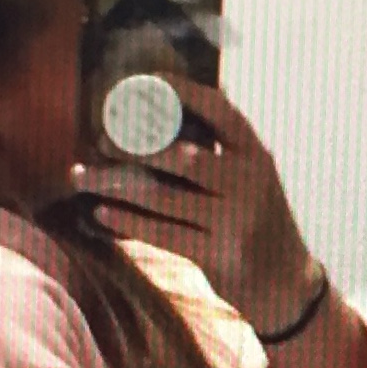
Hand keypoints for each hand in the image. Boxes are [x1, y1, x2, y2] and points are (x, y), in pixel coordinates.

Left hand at [68, 79, 318, 335]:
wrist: (285, 284)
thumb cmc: (253, 220)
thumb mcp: (249, 178)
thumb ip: (215, 151)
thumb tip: (155, 118)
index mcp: (255, 154)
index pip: (218, 110)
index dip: (180, 93)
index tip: (141, 84)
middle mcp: (248, 182)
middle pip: (180, 156)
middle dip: (134, 146)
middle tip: (100, 141)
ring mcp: (234, 220)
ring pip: (161, 197)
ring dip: (115, 185)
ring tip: (81, 177)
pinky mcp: (218, 255)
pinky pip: (162, 233)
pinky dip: (127, 221)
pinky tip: (101, 212)